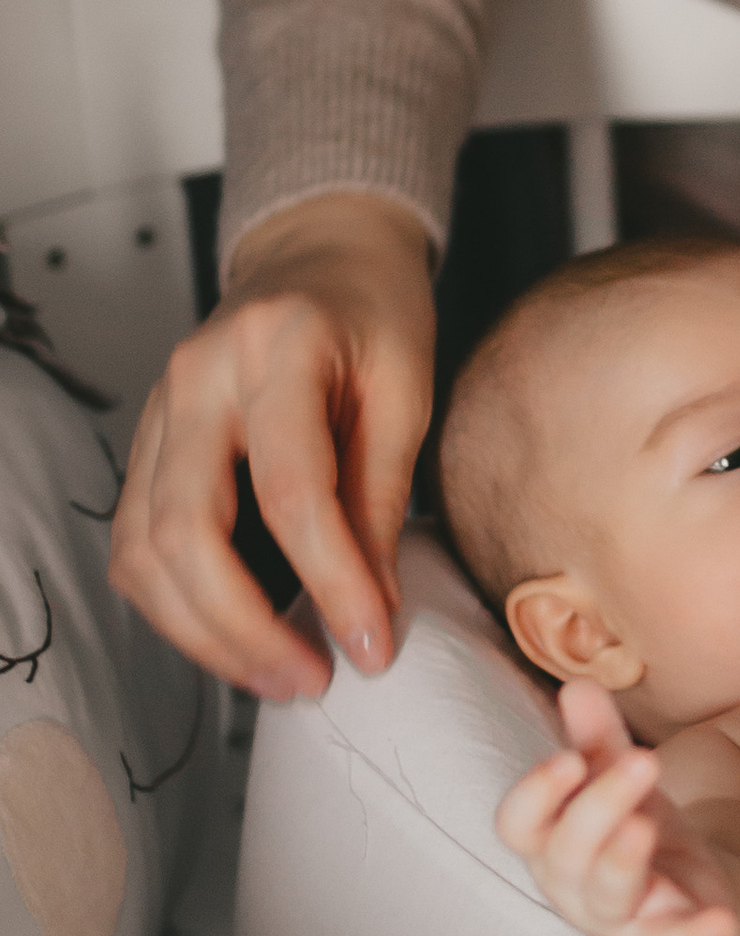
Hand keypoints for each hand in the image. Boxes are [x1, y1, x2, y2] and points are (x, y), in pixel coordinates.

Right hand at [108, 190, 436, 699]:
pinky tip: (234, 636)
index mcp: (277, 347)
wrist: (318, 256)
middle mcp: (195, 378)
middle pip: (186, 529)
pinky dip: (176, 606)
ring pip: (143, 550)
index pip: (292, 486)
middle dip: (244, 627)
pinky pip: (135, 544)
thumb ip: (383, 493)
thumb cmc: (374, 314)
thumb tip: (374, 605)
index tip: (372, 644)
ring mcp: (155, 411)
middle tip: (313, 679)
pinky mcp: (144, 446)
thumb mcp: (408, 387)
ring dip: (204, 633)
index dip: (331, 578)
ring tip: (281, 674)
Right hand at [495, 680, 739, 935]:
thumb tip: (578, 683)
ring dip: (623, 860)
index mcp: (549, 840)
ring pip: (608, 894)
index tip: (567, 759)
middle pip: (566, 853)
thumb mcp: (616, 780)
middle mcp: (572, 884)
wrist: (669, 903)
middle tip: (642, 758)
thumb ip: (596, 738)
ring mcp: (616, 917)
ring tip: (647, 824)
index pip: (518, 824)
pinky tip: (723, 921)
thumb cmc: (626, 829)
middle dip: (598, 807)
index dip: (536, 795)